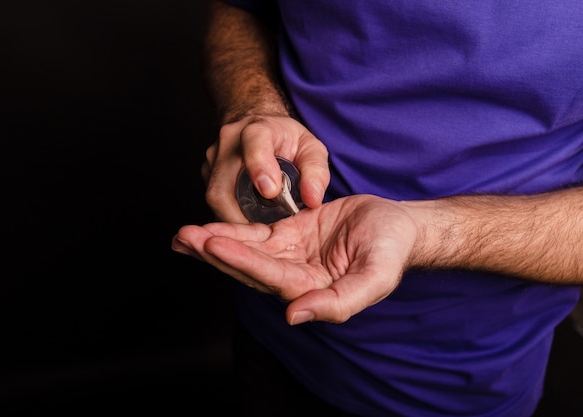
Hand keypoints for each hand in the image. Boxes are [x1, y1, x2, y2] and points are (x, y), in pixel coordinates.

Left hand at [172, 194, 418, 324]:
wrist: (397, 225)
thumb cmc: (391, 251)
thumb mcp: (374, 278)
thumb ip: (338, 302)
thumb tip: (294, 317)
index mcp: (312, 291)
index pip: (270, 277)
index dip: (242, 262)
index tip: (214, 245)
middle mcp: (295, 277)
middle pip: (248, 268)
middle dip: (216, 252)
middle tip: (185, 237)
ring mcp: (289, 256)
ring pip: (246, 250)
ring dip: (215, 242)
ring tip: (184, 234)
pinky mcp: (288, 235)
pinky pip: (255, 234)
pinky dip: (231, 231)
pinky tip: (206, 230)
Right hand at [201, 115, 329, 222]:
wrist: (257, 124)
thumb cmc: (286, 139)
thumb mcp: (311, 149)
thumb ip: (316, 172)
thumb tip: (312, 200)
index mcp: (258, 128)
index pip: (254, 144)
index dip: (259, 168)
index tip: (271, 192)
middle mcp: (228, 141)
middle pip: (224, 185)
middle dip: (243, 215)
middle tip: (268, 231)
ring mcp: (213, 158)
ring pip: (216, 198)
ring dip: (236, 219)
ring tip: (259, 228)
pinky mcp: (207, 174)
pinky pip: (215, 202)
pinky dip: (231, 215)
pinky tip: (248, 220)